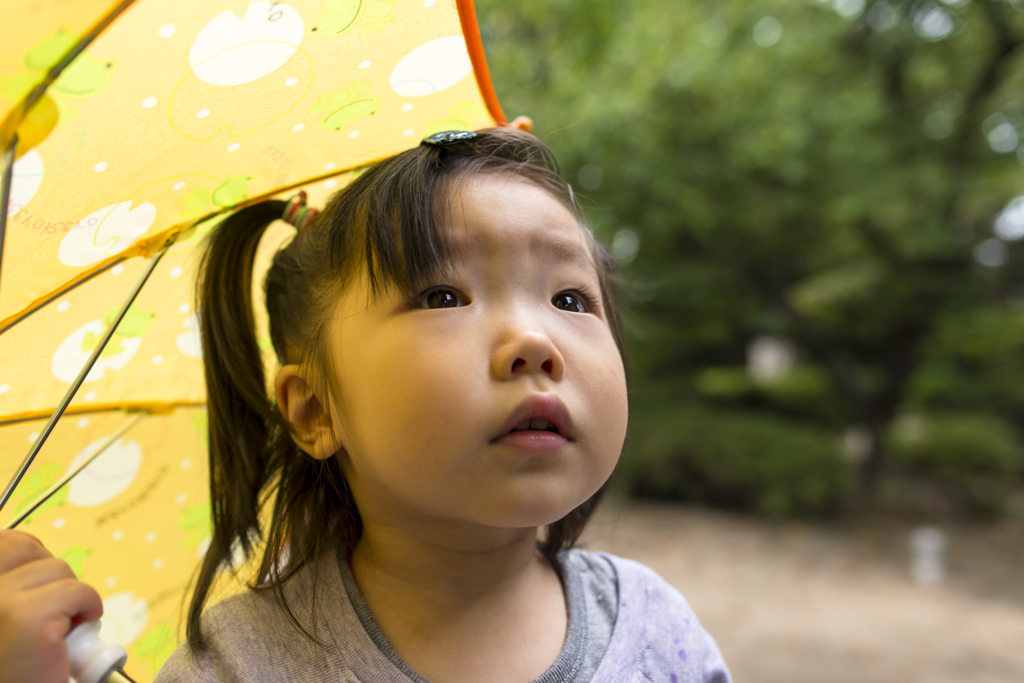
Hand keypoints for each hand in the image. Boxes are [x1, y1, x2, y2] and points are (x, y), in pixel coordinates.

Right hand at [0, 529, 102, 682]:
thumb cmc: (13, 663)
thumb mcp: (7, 614)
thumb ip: (13, 584)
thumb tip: (36, 550)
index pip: (6, 542)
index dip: (31, 553)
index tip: (40, 578)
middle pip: (29, 548)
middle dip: (51, 573)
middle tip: (53, 606)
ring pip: (57, 568)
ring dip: (69, 594)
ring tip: (57, 627)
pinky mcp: (29, 617)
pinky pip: (78, 590)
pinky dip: (88, 606)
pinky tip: (74, 632)